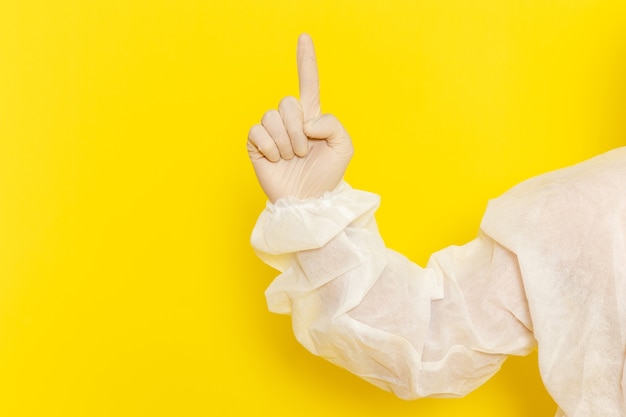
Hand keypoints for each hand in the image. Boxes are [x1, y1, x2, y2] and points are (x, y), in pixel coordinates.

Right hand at [247, 34, 353, 202]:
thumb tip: (306, 121)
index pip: (308, 83)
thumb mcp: (343, 148)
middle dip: (297, 130)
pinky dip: (270, 148)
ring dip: (286, 142)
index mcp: (311, 117)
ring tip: (291, 158)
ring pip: (271, 116)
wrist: (308, 201)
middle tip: (303, 152)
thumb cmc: (326, 176)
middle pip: (287, 102)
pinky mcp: (256, 144)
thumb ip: (333, 124)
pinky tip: (276, 160)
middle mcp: (290, 121)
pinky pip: (257, 132)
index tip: (304, 37)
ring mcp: (271, 132)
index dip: (306, 60)